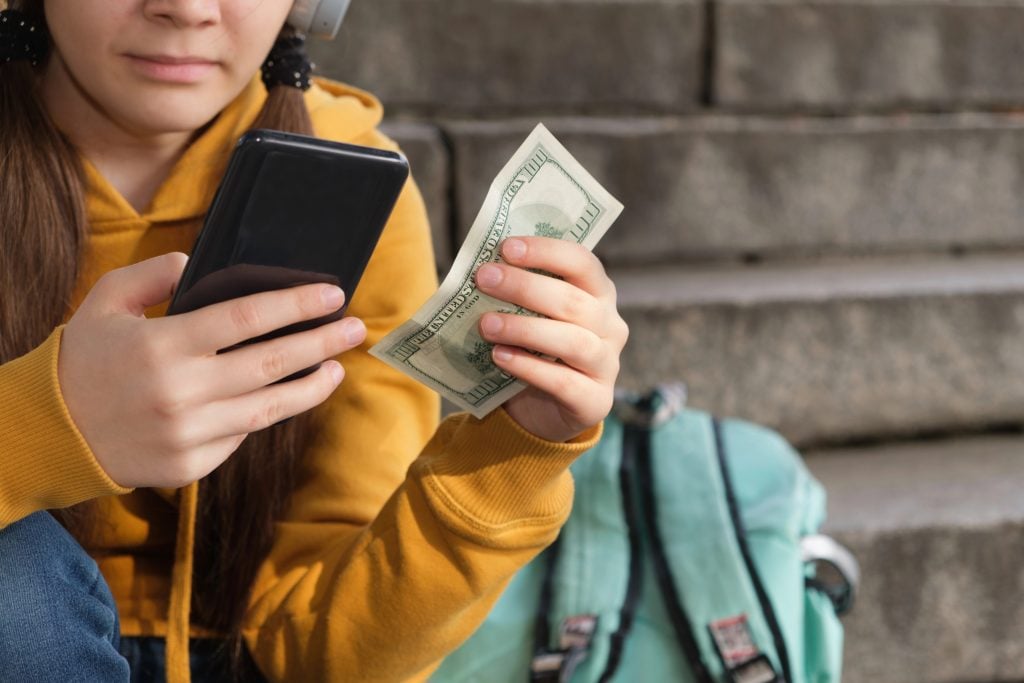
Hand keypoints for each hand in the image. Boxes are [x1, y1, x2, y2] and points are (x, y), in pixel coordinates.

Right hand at [58, 253, 366, 488]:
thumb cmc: (82, 360)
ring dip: (312, 386)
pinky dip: (266, 414)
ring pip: (270, 408)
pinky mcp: (191, 466)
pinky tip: (286, 396)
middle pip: (273, 363)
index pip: (248, 318)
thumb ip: (151, 276)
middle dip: (323, 343)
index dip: (297, 304)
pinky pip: (242, 435)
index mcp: (164, 345)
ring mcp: (189, 434)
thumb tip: (194, 265)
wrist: (48, 433)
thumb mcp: (104, 303)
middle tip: (356, 329)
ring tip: (337, 367)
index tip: (332, 295)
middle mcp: (182, 392)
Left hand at [475, 237, 628, 442]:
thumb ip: (515, 293)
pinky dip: (529, 367)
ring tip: (486, 325)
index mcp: (598, 295)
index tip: (506, 248)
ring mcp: (607, 365)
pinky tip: (499, 357)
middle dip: (525, 287)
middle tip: (484, 279)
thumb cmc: (531, 351)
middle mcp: (610, 326)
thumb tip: (482, 267)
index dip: (547, 252)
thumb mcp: (527, 316)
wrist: (537, 412)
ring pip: (572, 341)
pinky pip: (564, 382)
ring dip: (525, 329)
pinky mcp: (595, 401)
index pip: (582, 263)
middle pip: (573, 301)